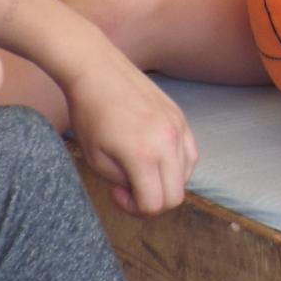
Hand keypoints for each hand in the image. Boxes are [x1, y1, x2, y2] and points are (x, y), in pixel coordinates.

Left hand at [60, 46, 197, 216]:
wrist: (99, 72)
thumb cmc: (90, 115)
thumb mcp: (97, 159)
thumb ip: (123, 182)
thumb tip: (140, 190)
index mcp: (144, 156)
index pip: (154, 205)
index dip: (134, 208)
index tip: (117, 192)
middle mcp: (168, 143)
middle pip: (175, 196)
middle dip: (152, 201)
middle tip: (129, 188)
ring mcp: (179, 128)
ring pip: (187, 175)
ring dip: (165, 182)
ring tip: (141, 170)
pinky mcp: (181, 118)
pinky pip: (190, 153)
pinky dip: (176, 164)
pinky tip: (154, 156)